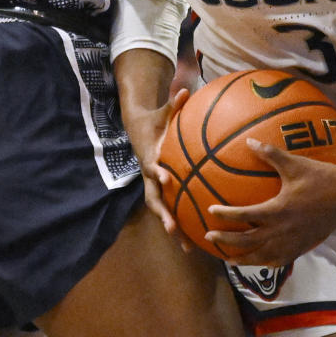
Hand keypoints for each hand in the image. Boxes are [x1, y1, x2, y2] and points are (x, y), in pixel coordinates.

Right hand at [125, 86, 189, 237]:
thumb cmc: (154, 122)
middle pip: (153, 199)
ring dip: (173, 227)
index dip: (158, 173)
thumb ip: (174, 104)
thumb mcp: (161, 112)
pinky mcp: (162, 191)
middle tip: (173, 228)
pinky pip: (172, 209)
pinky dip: (182, 225)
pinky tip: (196, 241)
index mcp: (150, 158)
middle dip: (163, 214)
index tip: (167, 179)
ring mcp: (154, 186)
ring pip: (162, 210)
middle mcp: (150, 176)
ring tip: (187, 247)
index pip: (152, 168)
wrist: (138, 131)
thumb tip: (186, 90)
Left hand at [205, 140, 335, 266]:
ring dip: (243, 258)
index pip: (244, 216)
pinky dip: (264, 262)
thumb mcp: (295, 164)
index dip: (225, 215)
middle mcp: (282, 231)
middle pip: (247, 242)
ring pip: (261, 257)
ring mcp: (292, 243)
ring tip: (229, 258)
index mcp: (277, 211)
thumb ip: (270, 154)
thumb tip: (249, 141)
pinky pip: (279, 260)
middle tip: (209, 236)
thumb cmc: (323, 178)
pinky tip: (259, 260)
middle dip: (226, 241)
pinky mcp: (303, 247)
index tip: (210, 211)